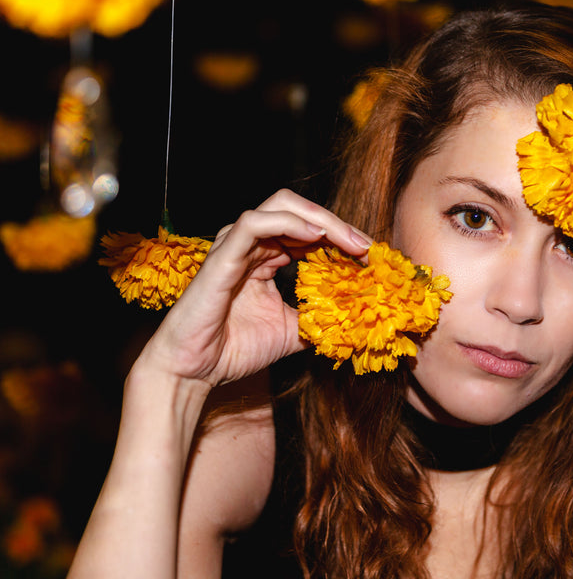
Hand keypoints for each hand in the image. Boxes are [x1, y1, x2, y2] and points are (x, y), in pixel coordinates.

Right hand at [135, 189, 372, 388]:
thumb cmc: (234, 349)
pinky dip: (289, 223)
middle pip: (301, 211)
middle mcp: (252, 244)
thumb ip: (320, 319)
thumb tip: (357, 321)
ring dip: (323, 221)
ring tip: (351, 243)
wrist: (195, 371)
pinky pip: (255, 223)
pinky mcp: (222, 254)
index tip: (372, 259)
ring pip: (282, 207)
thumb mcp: (293, 332)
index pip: (310, 231)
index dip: (342, 239)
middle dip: (338, 224)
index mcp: (267, 256)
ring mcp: (236, 245)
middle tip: (367, 247)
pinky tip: (315, 236)